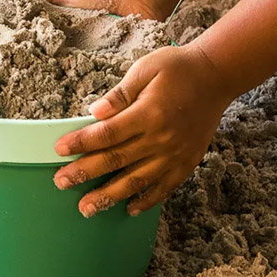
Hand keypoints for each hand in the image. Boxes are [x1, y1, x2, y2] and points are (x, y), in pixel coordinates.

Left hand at [52, 42, 230, 216]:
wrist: (217, 76)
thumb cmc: (177, 68)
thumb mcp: (145, 69)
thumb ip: (120, 95)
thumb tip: (94, 112)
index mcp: (148, 113)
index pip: (107, 133)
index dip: (81, 142)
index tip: (59, 150)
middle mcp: (162, 138)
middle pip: (117, 160)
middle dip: (86, 173)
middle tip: (61, 183)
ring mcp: (175, 154)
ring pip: (137, 181)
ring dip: (110, 196)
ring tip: (87, 208)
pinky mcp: (187, 162)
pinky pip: (164, 188)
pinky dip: (147, 201)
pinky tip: (128, 208)